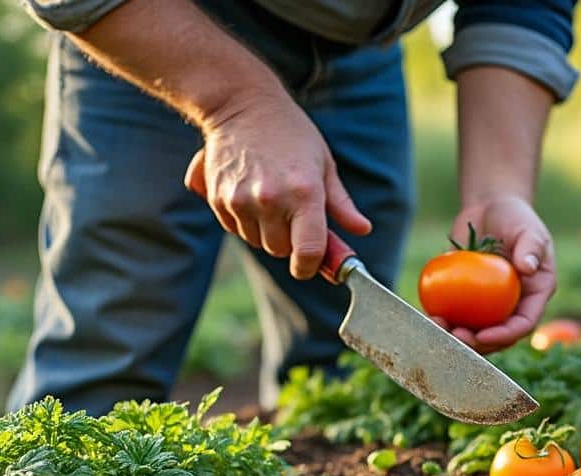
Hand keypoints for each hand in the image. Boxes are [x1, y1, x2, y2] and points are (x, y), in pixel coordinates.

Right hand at [184, 91, 370, 278]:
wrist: (241, 104)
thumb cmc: (291, 133)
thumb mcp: (324, 164)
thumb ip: (341, 204)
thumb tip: (362, 229)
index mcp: (304, 192)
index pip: (308, 251)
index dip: (311, 266)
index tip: (311, 265)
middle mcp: (271, 200)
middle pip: (281, 251)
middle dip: (290, 242)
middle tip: (293, 215)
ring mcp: (241, 200)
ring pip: (257, 242)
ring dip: (266, 231)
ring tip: (270, 197)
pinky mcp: (218, 199)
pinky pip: (235, 229)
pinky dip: (245, 221)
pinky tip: (250, 193)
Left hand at [434, 196, 555, 353]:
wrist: (490, 208)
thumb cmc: (516, 217)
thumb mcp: (529, 229)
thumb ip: (530, 247)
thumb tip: (527, 269)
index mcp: (534, 295)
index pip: (523, 324)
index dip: (504, 335)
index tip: (482, 335)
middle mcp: (513, 305)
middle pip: (497, 336)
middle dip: (477, 343)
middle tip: (456, 336)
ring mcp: (490, 304)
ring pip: (475, 330)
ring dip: (456, 336)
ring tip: (438, 326)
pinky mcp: (468, 297)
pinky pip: (456, 313)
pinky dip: (443, 318)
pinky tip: (428, 315)